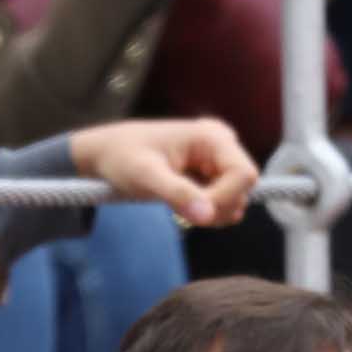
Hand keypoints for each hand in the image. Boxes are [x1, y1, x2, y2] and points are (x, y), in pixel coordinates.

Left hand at [66, 117, 256, 227]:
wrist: (105, 153)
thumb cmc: (122, 158)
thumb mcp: (145, 177)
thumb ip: (177, 194)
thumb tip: (207, 215)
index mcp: (212, 136)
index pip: (245, 175)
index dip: (225, 199)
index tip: (193, 213)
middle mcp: (221, 143)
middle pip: (244, 188)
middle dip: (217, 207)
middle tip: (180, 212)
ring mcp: (217, 158)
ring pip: (236, 198)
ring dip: (211, 212)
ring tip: (176, 206)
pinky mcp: (210, 172)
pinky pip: (222, 200)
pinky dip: (205, 210)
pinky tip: (180, 204)